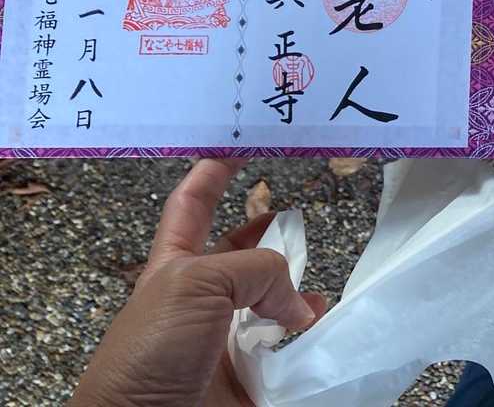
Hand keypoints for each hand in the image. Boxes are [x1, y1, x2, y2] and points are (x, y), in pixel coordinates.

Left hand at [72, 159, 325, 406]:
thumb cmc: (151, 350)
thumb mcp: (197, 283)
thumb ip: (257, 270)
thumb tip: (297, 306)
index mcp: (175, 264)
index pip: (194, 204)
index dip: (215, 171)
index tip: (242, 142)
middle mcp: (202, 297)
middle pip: (244, 251)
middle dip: (273, 233)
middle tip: (302, 217)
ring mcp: (226, 336)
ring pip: (275, 299)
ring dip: (300, 291)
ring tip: (313, 292)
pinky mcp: (249, 374)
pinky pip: (290, 347)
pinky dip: (311, 336)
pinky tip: (318, 329)